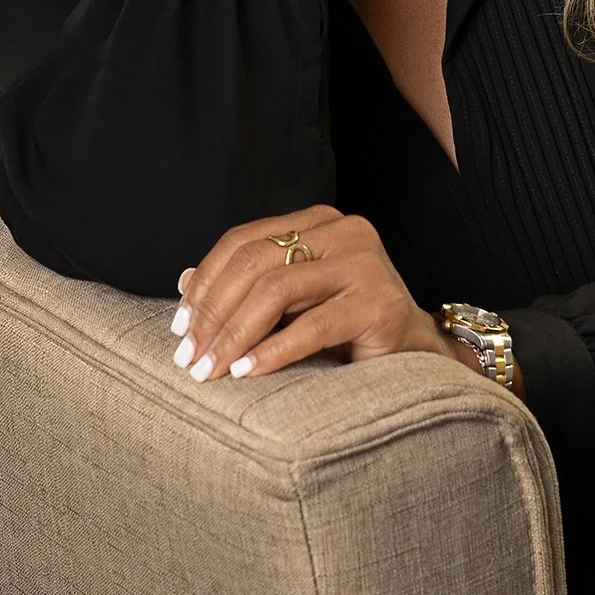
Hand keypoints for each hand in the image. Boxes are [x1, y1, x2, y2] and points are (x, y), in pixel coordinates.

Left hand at [167, 203, 453, 382]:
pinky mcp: (379, 302)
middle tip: (187, 357)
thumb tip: (182, 283)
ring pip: (276, 290)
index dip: (204, 282)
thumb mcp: (291, 303)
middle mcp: (344, 231)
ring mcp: (365, 263)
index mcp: (318, 222)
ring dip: (233, 335)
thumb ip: (247, 287)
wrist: (415, 357)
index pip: (243, 241)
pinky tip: (246, 373)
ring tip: (210, 370)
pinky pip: (311, 326)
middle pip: (255, 263)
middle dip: (212, 313)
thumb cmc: (347, 329)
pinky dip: (271, 352)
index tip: (178, 326)